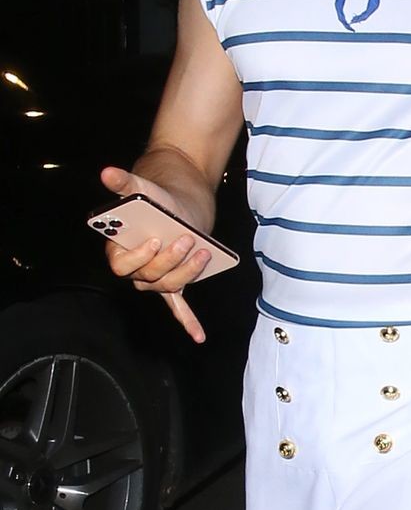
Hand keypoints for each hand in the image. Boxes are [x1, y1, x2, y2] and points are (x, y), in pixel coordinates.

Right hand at [98, 166, 209, 343]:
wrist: (175, 202)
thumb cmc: (153, 198)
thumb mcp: (140, 188)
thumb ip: (123, 182)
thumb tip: (107, 172)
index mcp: (119, 249)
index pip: (121, 263)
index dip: (138, 256)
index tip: (155, 240)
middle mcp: (135, 269)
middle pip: (148, 276)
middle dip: (169, 260)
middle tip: (186, 240)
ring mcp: (155, 279)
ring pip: (168, 285)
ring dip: (186, 272)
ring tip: (203, 253)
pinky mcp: (175, 282)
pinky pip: (177, 308)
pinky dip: (187, 322)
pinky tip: (199, 336)